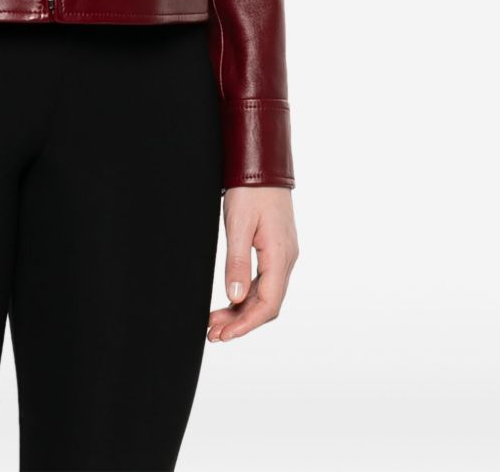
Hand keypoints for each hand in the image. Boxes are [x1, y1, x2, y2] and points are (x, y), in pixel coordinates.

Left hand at [207, 186, 297, 341]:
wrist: (262, 164)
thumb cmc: (251, 190)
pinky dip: (247, 294)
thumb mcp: (238, 225)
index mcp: (280, 255)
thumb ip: (237, 263)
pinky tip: (231, 300)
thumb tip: (236, 297)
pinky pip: (264, 280)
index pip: (268, 304)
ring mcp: (283, 253)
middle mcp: (286, 258)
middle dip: (240, 322)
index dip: (246, 324)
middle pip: (267, 303)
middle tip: (213, 333)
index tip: (224, 335)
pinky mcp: (275, 247)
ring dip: (242, 310)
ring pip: (265, 293)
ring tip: (216, 322)